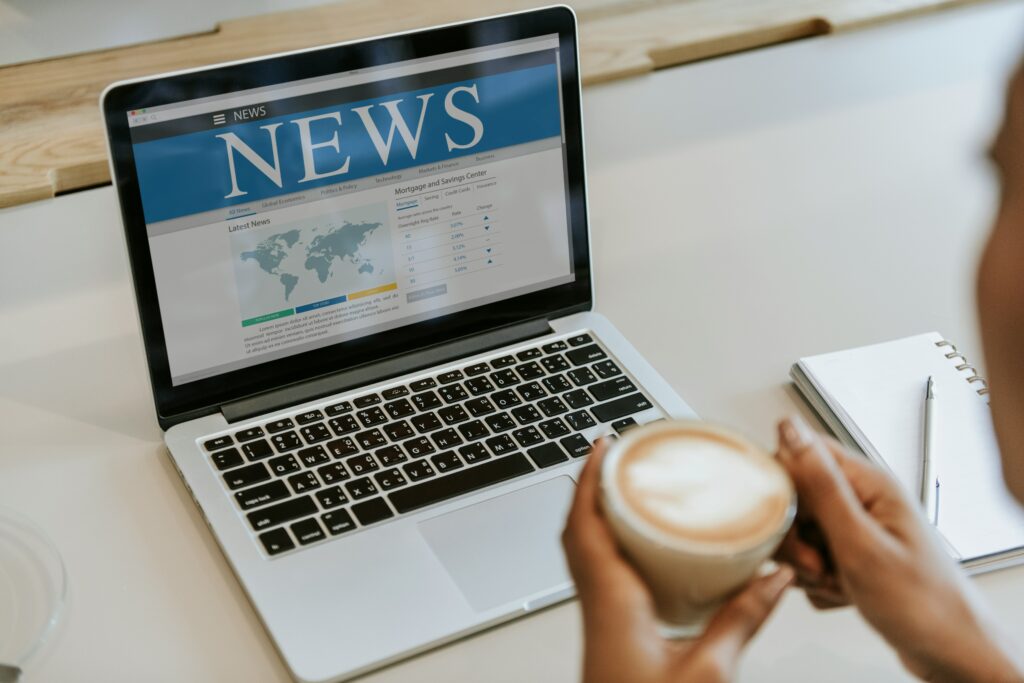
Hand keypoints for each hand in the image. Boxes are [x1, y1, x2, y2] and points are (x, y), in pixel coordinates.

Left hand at [562, 439, 793, 682]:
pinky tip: (641, 547)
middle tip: (619, 455)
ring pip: (584, 551)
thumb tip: (774, 576)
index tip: (606, 443)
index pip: (586, 524)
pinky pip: (599, 572)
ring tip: (627, 488)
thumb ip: (742, 619)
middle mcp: (596, 605)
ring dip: (598, 513)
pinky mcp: (609, 631)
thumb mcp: (710, 674)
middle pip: (578, 529)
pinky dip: (611, 544)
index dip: (591, 478)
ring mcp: (599, 619)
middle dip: (594, 486)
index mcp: (611, 603)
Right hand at [775, 416, 1023, 682]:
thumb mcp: (860, 542)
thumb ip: (820, 485)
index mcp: (868, 482)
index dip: (782, 488)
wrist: (951, 651)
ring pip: (800, 531)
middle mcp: (863, 500)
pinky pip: (812, 558)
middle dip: (793, 536)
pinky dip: (816, 580)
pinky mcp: (853, 554)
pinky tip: (840, 592)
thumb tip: (791, 430)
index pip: (800, 454)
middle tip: (815, 562)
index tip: (786, 522)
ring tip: (832, 580)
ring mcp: (858, 529)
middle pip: (795, 497)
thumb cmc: (922, 603)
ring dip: (804, 562)